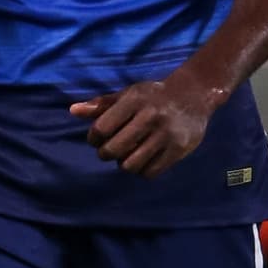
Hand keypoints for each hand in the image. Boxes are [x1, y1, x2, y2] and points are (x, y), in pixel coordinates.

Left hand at [69, 66, 222, 176]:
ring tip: (127, 156)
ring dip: (124, 164)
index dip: (93, 138)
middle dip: (106, 154)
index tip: (97, 139)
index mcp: (134, 100)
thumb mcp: (128, 94)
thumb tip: (73, 111)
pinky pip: (150, 172)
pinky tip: (142, 160)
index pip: (101, 128)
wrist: (194, 94)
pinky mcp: (179, 149)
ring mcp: (166, 134)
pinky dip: (141, 171)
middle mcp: (151, 116)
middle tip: (110, 151)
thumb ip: (101, 104)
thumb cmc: (153, 96)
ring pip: (131, 165)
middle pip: (113, 149)